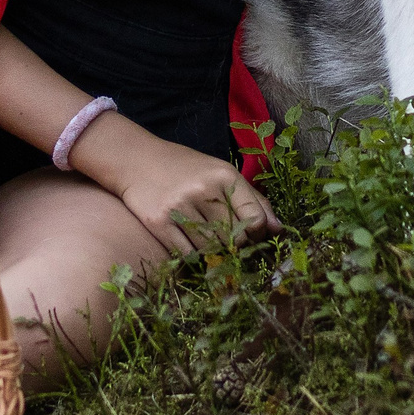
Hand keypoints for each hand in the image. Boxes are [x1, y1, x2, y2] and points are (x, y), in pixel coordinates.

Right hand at [68, 115, 279, 256]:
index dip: (257, 234)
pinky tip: (188, 242)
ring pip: (211, 249)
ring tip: (205, 239)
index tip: (249, 235)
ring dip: (212, 251)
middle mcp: (203, 190)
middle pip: (234, 238)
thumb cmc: (185, 168)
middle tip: (225, 240)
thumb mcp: (220, 173)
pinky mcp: (158, 222)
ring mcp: (179, 207)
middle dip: (234, 245)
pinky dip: (192, 255)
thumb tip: (278, 229)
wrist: (135, 159)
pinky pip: (187, 254)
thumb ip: (252, 199)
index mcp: (224, 175)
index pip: (255, 219)